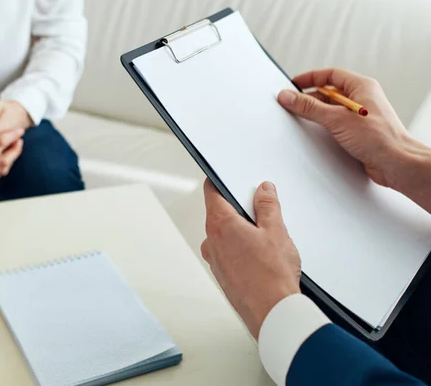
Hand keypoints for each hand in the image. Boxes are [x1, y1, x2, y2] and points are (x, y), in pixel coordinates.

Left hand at [201, 180, 300, 339]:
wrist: (272, 313)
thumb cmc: (272, 276)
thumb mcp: (276, 231)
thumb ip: (268, 206)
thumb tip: (263, 191)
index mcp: (220, 225)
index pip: (212, 192)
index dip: (220, 181)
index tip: (228, 176)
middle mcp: (212, 242)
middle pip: (220, 212)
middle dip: (239, 207)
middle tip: (261, 209)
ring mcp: (215, 260)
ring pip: (225, 234)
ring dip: (241, 229)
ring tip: (266, 237)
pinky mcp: (223, 275)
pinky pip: (229, 252)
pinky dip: (241, 247)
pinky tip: (262, 255)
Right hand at [277, 68, 430, 211]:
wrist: (396, 164)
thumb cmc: (381, 138)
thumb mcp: (337, 119)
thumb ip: (310, 107)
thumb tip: (289, 97)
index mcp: (362, 87)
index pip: (331, 75)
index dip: (310, 78)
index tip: (294, 84)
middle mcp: (362, 99)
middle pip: (328, 93)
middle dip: (310, 98)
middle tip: (293, 103)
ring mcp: (359, 116)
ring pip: (331, 110)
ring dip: (317, 114)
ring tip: (303, 119)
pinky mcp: (357, 132)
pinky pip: (335, 124)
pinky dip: (323, 127)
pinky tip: (316, 133)